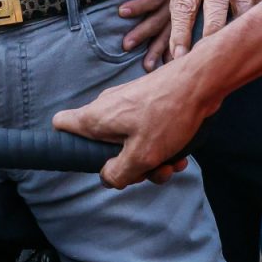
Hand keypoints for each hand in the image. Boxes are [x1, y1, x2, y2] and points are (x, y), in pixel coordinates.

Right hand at [53, 54, 223, 188]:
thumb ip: (119, 173)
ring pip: (129, 143)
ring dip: (150, 161)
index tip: (86, 159)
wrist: (199, 82)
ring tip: (172, 164)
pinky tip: (181, 155)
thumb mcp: (142, 155)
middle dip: (127, 166)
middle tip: (149, 171)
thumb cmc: (167, 115)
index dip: (66, 143)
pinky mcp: (146, 105)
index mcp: (96, 118)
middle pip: (102, 146)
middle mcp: (107, 109)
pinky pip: (145, 133)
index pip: (62, 124)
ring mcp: (127, 106)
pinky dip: (160, 146)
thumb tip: (107, 179)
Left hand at [118, 0, 179, 71]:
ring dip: (158, 49)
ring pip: (170, 33)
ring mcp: (182, 14)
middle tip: (126, 45)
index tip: (121, 12)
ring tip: (146, 66)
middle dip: (143, 32)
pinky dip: (172, 55)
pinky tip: (167, 69)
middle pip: (161, 18)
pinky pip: (179, 40)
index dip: (139, 4)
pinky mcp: (184, 24)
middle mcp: (176, 0)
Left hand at [171, 0, 261, 58]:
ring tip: (236, 54)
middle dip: (213, 28)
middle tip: (209, 53)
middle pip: (216, 2)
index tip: (180, 55)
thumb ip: (179, 17)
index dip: (181, 33)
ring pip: (244, 10)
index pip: (185, 6)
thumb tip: (177, 55)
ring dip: (240, 33)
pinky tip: (261, 42)